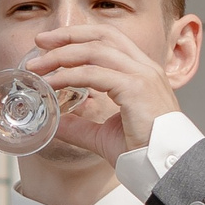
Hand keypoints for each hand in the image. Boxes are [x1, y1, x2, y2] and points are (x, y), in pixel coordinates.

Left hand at [25, 22, 181, 155]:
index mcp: (141, 72)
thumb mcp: (104, 135)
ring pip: (95, 50)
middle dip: (67, 35)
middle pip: (101, 35)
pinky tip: (51, 83)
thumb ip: (81, 126)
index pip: (109, 39)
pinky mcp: (136, 88)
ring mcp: (142, 76)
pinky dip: (68, 76)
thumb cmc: (144, 153)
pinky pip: (94, 74)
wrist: (166, 168)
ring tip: (38, 67)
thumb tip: (56, 122)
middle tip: (39, 43)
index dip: (79, 36)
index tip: (51, 43)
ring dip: (62, 55)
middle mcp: (144, 68)